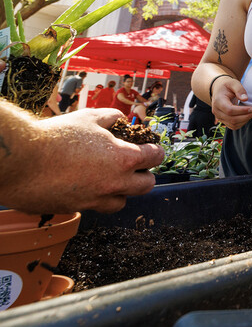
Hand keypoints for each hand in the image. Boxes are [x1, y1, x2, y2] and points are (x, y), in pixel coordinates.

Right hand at [8, 109, 164, 213]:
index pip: (155, 157)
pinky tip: (85, 184)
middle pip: (146, 185)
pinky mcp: (76, 209)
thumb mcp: (89, 117)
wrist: (20, 161)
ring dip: (121, 191)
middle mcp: (115, 183)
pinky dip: (95, 197)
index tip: (152, 148)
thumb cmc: (55, 136)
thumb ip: (111, 118)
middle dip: (144, 174)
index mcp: (124, 159)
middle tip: (135, 165)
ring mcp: (95, 200)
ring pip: (121, 201)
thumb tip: (121, 119)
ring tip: (110, 178)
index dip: (155, 150)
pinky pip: (94, 206)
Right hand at [209, 76, 251, 129]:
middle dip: (247, 116)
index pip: (229, 110)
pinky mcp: (223, 120)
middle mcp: (217, 111)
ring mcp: (219, 117)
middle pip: (232, 119)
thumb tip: (245, 99)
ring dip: (246, 120)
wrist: (219, 90)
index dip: (242, 111)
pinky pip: (233, 126)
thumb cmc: (227, 86)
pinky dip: (243, 122)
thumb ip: (239, 89)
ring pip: (233, 124)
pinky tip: (249, 116)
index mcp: (218, 101)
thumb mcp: (233, 83)